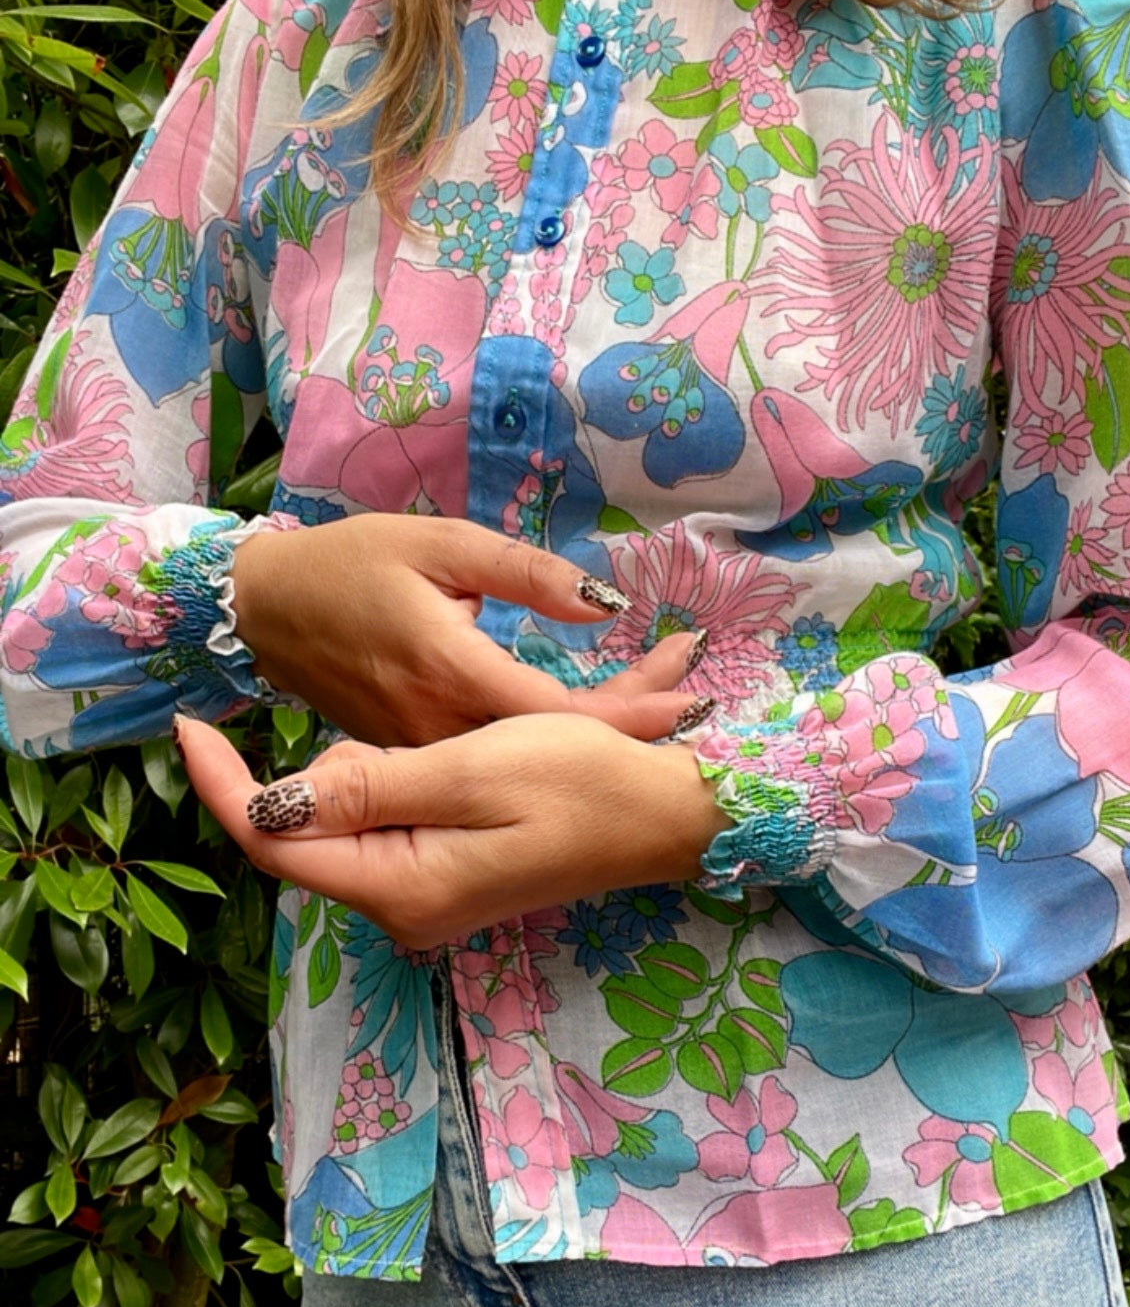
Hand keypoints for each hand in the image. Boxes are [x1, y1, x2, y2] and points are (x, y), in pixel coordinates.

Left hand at [176, 712, 730, 947]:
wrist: (671, 814)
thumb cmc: (582, 782)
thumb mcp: (472, 768)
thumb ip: (369, 785)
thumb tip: (273, 801)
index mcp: (399, 886)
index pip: (273, 842)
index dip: (223, 785)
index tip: (188, 725)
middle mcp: (402, 906)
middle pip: (306, 834)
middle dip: (301, 767)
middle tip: (319, 703)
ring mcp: (426, 894)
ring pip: (347, 824)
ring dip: (354, 767)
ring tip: (414, 723)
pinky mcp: (448, 874)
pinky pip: (386, 822)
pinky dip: (389, 778)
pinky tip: (435, 742)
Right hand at [232, 514, 699, 746]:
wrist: (260, 609)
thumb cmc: (349, 563)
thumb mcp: (441, 544)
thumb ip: (526, 574)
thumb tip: (606, 605)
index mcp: (450, 671)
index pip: (559, 714)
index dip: (630, 715)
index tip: (691, 706)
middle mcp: (438, 727)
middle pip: (552, 745)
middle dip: (628, 723)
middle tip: (692, 696)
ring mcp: (421, 752)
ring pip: (522, 759)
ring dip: (592, 736)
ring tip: (662, 700)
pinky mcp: (407, 761)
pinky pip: (486, 762)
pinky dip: (541, 743)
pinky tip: (590, 721)